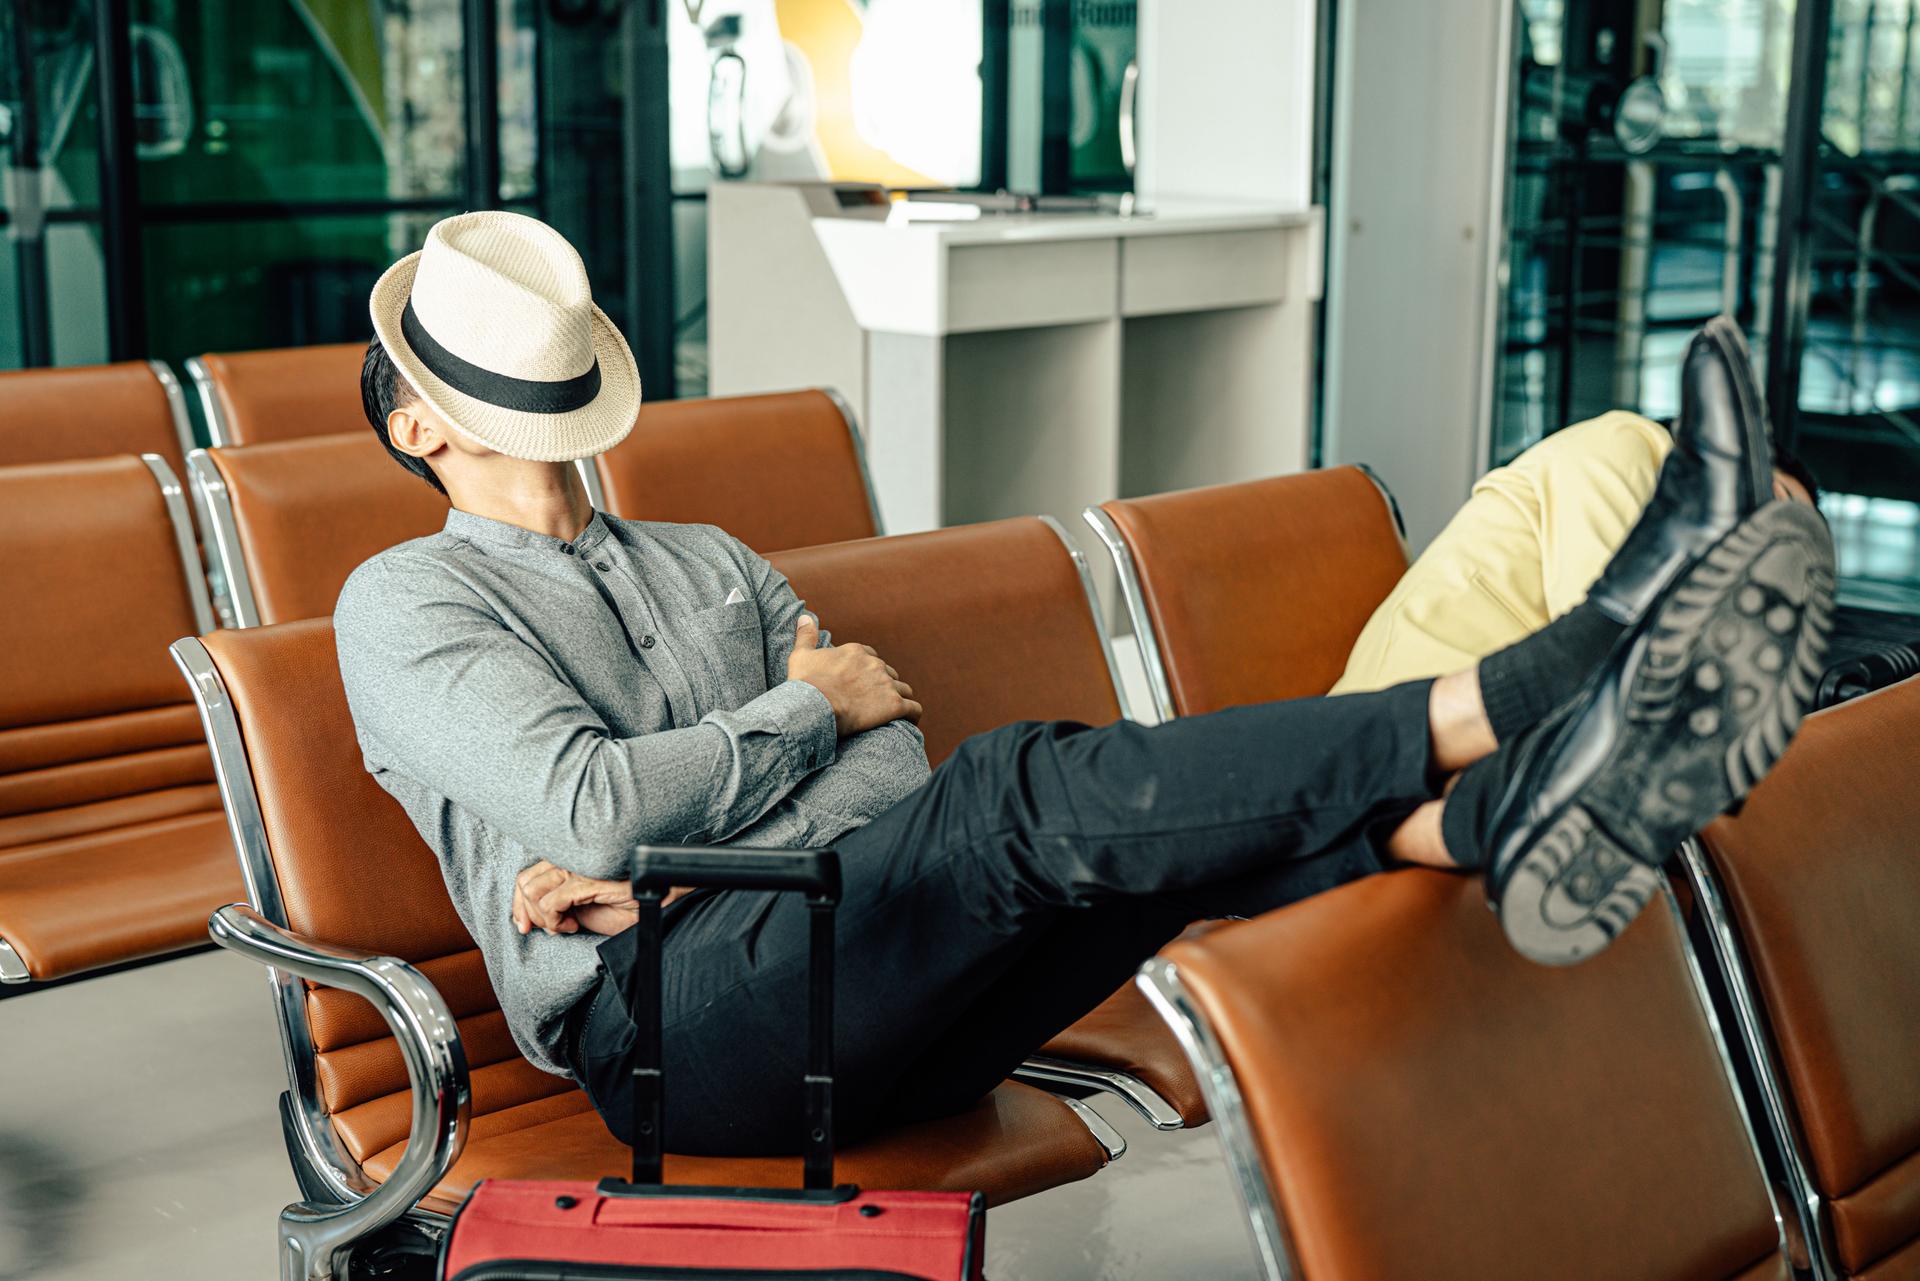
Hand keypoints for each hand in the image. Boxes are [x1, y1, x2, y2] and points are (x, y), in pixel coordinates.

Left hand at [512, 861, 639, 936]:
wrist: (651, 906)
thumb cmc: (618, 906)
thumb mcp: (576, 908)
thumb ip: (550, 906)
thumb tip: (522, 919)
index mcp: (565, 860)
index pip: (524, 877)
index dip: (519, 905)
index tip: (524, 927)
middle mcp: (568, 858)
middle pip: (523, 884)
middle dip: (530, 914)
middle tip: (550, 928)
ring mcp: (576, 868)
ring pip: (532, 893)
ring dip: (545, 918)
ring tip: (566, 925)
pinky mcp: (585, 882)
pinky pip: (550, 904)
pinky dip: (556, 922)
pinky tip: (574, 926)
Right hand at [785, 614, 922, 737]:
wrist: (814, 707)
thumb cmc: (806, 684)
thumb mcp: (801, 656)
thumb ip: (806, 636)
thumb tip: (805, 617)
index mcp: (856, 652)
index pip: (871, 657)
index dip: (868, 671)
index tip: (862, 683)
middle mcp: (875, 665)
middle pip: (889, 674)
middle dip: (884, 685)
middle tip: (875, 701)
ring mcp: (886, 684)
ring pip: (904, 690)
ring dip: (899, 698)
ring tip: (894, 713)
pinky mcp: (894, 705)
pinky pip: (913, 709)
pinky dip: (912, 714)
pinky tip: (909, 721)